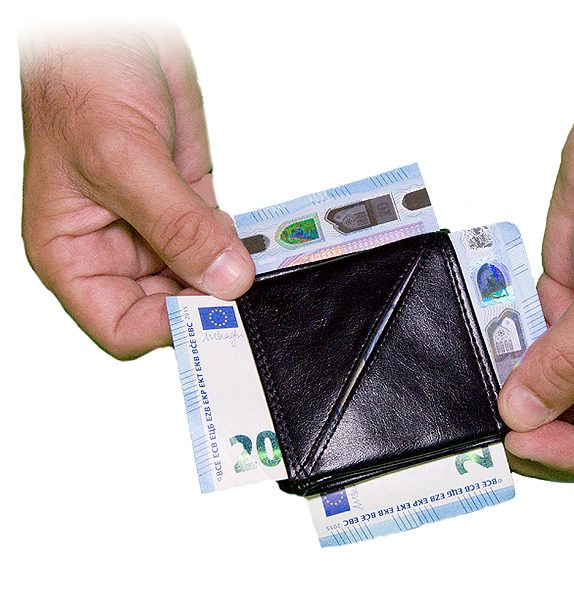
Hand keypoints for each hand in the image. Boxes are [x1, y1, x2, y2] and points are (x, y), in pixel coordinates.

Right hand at [20, 25, 253, 358]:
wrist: (108, 35)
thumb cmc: (80, 84)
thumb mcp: (123, 159)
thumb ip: (176, 225)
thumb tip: (225, 279)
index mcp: (73, 254)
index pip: (122, 324)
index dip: (169, 328)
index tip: (215, 313)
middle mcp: (114, 249)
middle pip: (169, 307)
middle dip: (209, 303)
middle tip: (248, 293)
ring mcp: (156, 227)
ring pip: (200, 277)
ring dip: (231, 275)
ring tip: (259, 266)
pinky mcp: (190, 202)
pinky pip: (220, 240)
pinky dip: (241, 244)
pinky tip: (258, 241)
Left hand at [498, 29, 573, 488]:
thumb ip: (573, 357)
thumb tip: (525, 411)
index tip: (526, 438)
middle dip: (539, 424)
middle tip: (492, 414)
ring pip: (550, 389)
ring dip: (517, 383)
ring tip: (489, 370)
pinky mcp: (567, 305)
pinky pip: (530, 343)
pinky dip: (507, 343)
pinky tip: (490, 332)